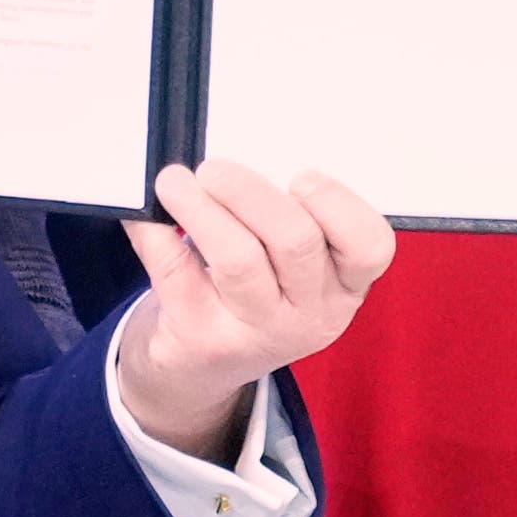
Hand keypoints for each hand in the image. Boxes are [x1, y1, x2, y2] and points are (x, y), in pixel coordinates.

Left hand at [109, 160, 391, 448]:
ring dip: (201, 208)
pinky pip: (177, 272)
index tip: (300, 176)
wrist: (201, 370)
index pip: (369, 246)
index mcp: (344, 286)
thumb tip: (245, 146)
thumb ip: (290, 219)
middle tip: (215, 169)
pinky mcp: (203, 339)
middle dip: (251, 192)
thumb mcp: (293, 272)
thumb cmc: (255, 293)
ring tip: (175, 181)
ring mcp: (257, 331)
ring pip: (237, 258)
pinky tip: (147, 214)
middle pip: (296, 241)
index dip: (338, 204)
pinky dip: (155, 233)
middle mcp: (311, 314)